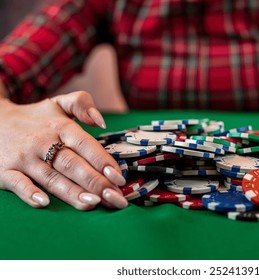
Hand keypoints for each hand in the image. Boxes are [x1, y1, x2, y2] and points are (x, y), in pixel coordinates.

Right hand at [0, 91, 126, 209]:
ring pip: (51, 178)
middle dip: (96, 182)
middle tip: (116, 198)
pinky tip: (44, 203)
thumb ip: (82, 103)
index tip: (119, 178)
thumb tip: (101, 122)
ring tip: (94, 204)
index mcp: (59, 127)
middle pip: (72, 165)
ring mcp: (24, 158)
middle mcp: (42, 143)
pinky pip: (18, 184)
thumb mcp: (58, 103)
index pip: (85, 145)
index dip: (103, 161)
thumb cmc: (34, 118)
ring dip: (73, 192)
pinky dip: (29, 193)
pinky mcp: (5, 171)